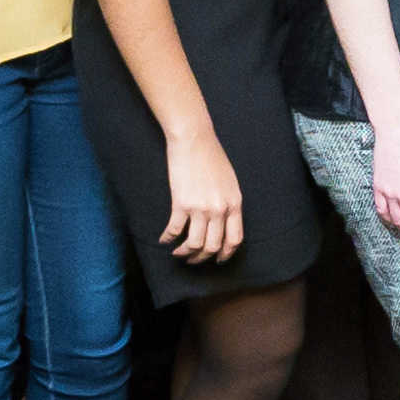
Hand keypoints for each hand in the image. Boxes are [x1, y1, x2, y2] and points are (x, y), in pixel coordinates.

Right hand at [158, 125, 246, 264]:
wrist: (194, 139)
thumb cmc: (212, 156)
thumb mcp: (230, 182)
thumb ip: (229, 202)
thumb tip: (223, 221)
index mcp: (235, 204)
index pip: (235, 239)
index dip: (226, 254)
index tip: (218, 259)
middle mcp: (220, 209)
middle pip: (213, 246)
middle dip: (202, 257)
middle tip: (193, 259)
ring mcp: (201, 208)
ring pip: (194, 244)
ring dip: (185, 253)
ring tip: (178, 253)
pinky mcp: (181, 204)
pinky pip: (174, 230)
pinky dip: (168, 238)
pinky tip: (164, 239)